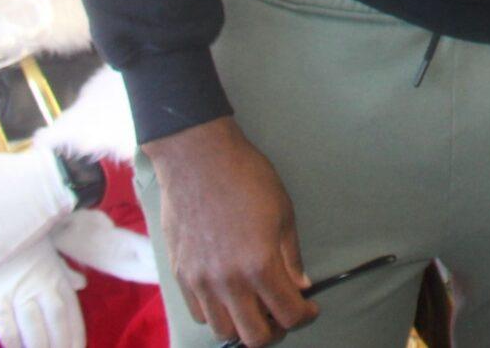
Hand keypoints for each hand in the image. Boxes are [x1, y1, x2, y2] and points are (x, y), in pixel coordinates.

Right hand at [0, 242, 85, 347]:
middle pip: (55, 320)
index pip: (71, 310)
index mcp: (56, 276)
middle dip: (59, 345)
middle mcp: (40, 285)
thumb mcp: (47, 253)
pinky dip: (12, 341)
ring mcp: (17, 291)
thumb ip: (65, 272)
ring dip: (38, 347)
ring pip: (33, 326)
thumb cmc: (20, 243)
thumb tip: (83, 283)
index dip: (75, 334)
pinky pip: (5, 324)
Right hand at [142, 118, 316, 346]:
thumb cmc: (246, 178)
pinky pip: (200, 314)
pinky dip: (218, 313)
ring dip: (244, 325)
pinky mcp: (180, 275)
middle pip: (254, 336)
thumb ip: (291, 257)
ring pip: (223, 330)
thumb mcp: (283, 213)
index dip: (304, 316)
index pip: (288, 314)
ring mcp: (200, 281)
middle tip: (283, 313)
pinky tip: (230, 295)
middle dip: (275, 329)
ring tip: (255, 307)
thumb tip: (300, 286)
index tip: (308, 308)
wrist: (198, 159)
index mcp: (260, 264)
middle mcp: (228, 281)